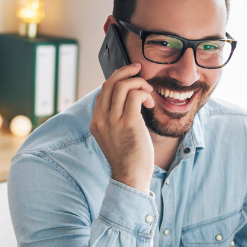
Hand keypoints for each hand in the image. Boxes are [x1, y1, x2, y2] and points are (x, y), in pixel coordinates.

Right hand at [91, 63, 155, 192]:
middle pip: (109, 83)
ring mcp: (112, 121)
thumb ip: (116, 119)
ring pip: (122, 86)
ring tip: (148, 93)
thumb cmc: (128, 158)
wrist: (130, 177)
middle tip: (139, 69)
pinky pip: (135, 95)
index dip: (117, 80)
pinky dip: (144, 93)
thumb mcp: (115, 136)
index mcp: (95, 122)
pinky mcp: (128, 123)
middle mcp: (100, 119)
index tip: (130, 78)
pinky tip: (150, 104)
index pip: (103, 91)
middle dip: (126, 72)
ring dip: (139, 83)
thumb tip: (129, 100)